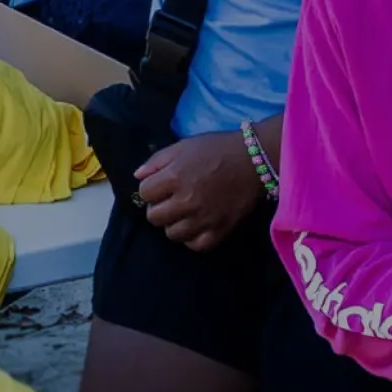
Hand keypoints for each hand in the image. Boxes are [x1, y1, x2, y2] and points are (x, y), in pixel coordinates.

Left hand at [128, 129, 270, 250]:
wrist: (253, 159)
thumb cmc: (216, 149)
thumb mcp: (182, 146)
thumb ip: (156, 161)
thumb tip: (138, 177)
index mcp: (174, 177)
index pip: (144, 194)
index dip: (150, 189)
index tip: (160, 186)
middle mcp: (186, 201)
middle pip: (154, 217)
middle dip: (158, 207)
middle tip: (170, 200)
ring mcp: (203, 218)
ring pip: (172, 234)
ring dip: (174, 223)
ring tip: (184, 213)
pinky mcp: (220, 230)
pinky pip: (196, 245)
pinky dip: (192, 238)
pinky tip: (196, 226)